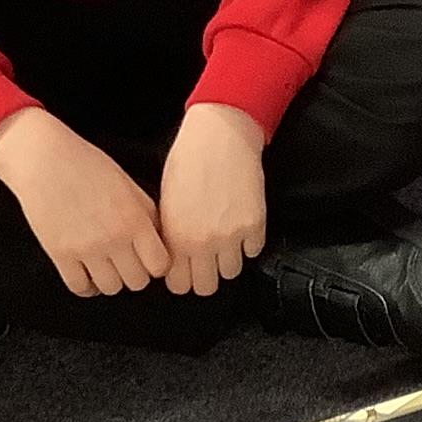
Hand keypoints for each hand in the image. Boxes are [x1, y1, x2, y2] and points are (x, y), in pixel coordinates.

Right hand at [0, 109, 169, 296]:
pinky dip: (87, 286)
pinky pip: (80, 287)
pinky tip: (87, 273)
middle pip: (137, 281)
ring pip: (110, 288)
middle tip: (127, 262)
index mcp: (134, 219)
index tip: (149, 259)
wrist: (43, 159)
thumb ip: (147, 215)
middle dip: (135, 273)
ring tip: (106, 266)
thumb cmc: (86, 165)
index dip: (156, 264)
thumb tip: (159, 242)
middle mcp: (113, 238)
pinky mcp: (60, 254)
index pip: (160, 265)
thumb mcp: (128, 185)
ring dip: (111, 280)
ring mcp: (86, 248)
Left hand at [156, 104, 268, 296]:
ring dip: (227, 260)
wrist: (221, 134)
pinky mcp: (255, 225)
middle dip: (204, 275)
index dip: (181, 277)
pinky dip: (248, 243)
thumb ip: (171, 235)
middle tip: (204, 260)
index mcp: (176, 237)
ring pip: (232, 272)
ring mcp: (232, 236)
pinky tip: (238, 224)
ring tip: (223, 240)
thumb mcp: (166, 201)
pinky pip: (253, 251)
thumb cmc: (189, 159)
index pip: (178, 285)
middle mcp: (203, 242)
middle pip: (206, 287)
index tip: (184, 268)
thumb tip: (175, 257)